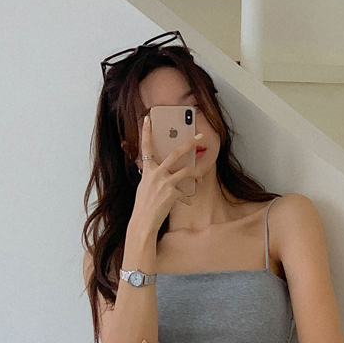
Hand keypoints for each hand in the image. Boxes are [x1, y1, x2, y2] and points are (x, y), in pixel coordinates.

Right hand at [124, 110, 195, 259]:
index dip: (146, 132)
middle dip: (189, 143)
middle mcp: (156, 173)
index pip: (145, 147)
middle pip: (176, 153)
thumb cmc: (143, 207)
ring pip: (186, 171)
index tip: (148, 119)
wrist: (143, 223)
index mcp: (148, 170)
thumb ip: (153, 177)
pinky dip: (187, 198)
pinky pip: (185, 193)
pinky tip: (188, 202)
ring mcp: (165, 182)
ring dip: (196, 173)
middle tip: (199, 137)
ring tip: (200, 176)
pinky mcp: (172, 193)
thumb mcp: (144, 188)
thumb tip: (162, 174)